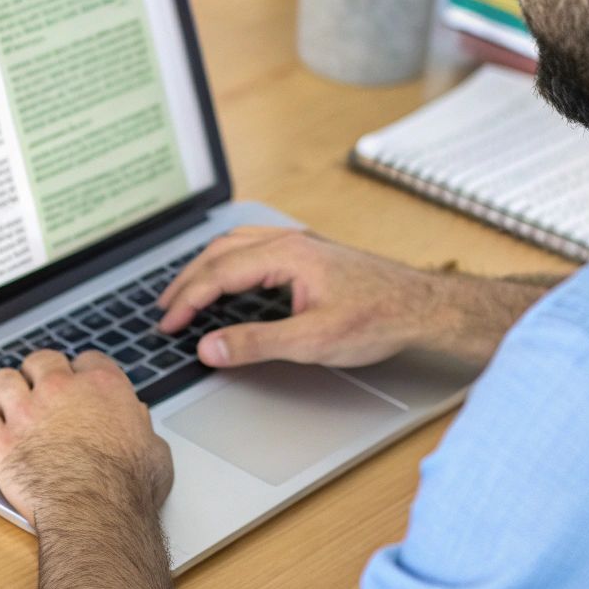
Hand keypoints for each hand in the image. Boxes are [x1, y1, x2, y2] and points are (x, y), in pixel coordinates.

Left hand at [0, 349, 172, 524]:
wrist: (98, 514)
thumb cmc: (128, 488)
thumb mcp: (154, 450)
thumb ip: (140, 427)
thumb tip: (138, 421)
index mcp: (102, 387)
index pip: (85, 360)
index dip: (79, 372)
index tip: (76, 384)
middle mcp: (61, 390)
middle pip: (40, 360)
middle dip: (38, 375)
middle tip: (39, 395)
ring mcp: (27, 413)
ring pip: (1, 380)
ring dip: (2, 393)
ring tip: (5, 408)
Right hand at [158, 227, 547, 367]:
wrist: (424, 307)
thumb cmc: (378, 318)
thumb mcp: (312, 341)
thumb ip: (256, 344)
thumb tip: (210, 347)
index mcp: (286, 255)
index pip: (219, 273)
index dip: (187, 300)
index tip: (167, 324)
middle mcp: (290, 241)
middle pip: (221, 252)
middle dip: (187, 280)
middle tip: (164, 309)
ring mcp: (300, 244)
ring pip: (236, 244)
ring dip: (206, 267)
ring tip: (187, 291)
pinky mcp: (310, 254)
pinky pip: (255, 247)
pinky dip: (228, 262)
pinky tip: (229, 278)